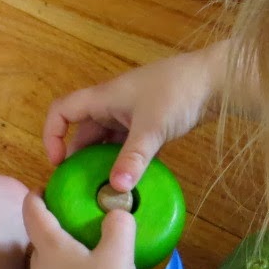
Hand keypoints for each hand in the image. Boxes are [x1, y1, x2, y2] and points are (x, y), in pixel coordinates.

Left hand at [22, 193, 138, 268]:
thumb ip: (119, 224)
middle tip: (72, 226)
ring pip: (42, 267)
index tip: (43, 188)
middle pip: (37, 241)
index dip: (36, 196)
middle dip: (51, 230)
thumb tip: (117, 213)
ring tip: (79, 261)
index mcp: (51, 247)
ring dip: (55, 260)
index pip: (33, 212)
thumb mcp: (121, 252)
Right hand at [43, 42, 229, 191]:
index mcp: (104, 97)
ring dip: (102, 160)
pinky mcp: (149, 121)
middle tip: (80, 185)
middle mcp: (112, 103)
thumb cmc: (180, 93)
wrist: (217, 80)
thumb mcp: (153, 129)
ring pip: (106, 138)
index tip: (57, 162)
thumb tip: (116, 189)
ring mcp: (131, 112)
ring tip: (103, 187)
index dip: (52, 134)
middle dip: (78, 156)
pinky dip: (123, 159)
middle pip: (83, 130)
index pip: (62, 111)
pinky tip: (130, 179)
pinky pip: (126, 142)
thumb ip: (133, 159)